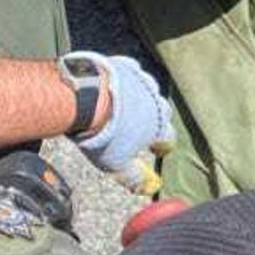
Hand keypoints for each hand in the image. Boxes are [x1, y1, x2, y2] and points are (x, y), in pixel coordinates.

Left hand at [67, 53, 174, 194]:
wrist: (86, 98)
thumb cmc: (103, 134)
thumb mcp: (116, 163)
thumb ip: (134, 176)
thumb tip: (146, 188)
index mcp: (157, 127)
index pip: (167, 138)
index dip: (161, 145)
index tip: (156, 149)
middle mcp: (156, 103)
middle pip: (161, 113)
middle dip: (154, 120)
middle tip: (139, 127)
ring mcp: (143, 82)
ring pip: (148, 91)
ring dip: (141, 98)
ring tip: (126, 105)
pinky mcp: (127, 67)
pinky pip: (132, 73)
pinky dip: (127, 79)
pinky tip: (117, 84)